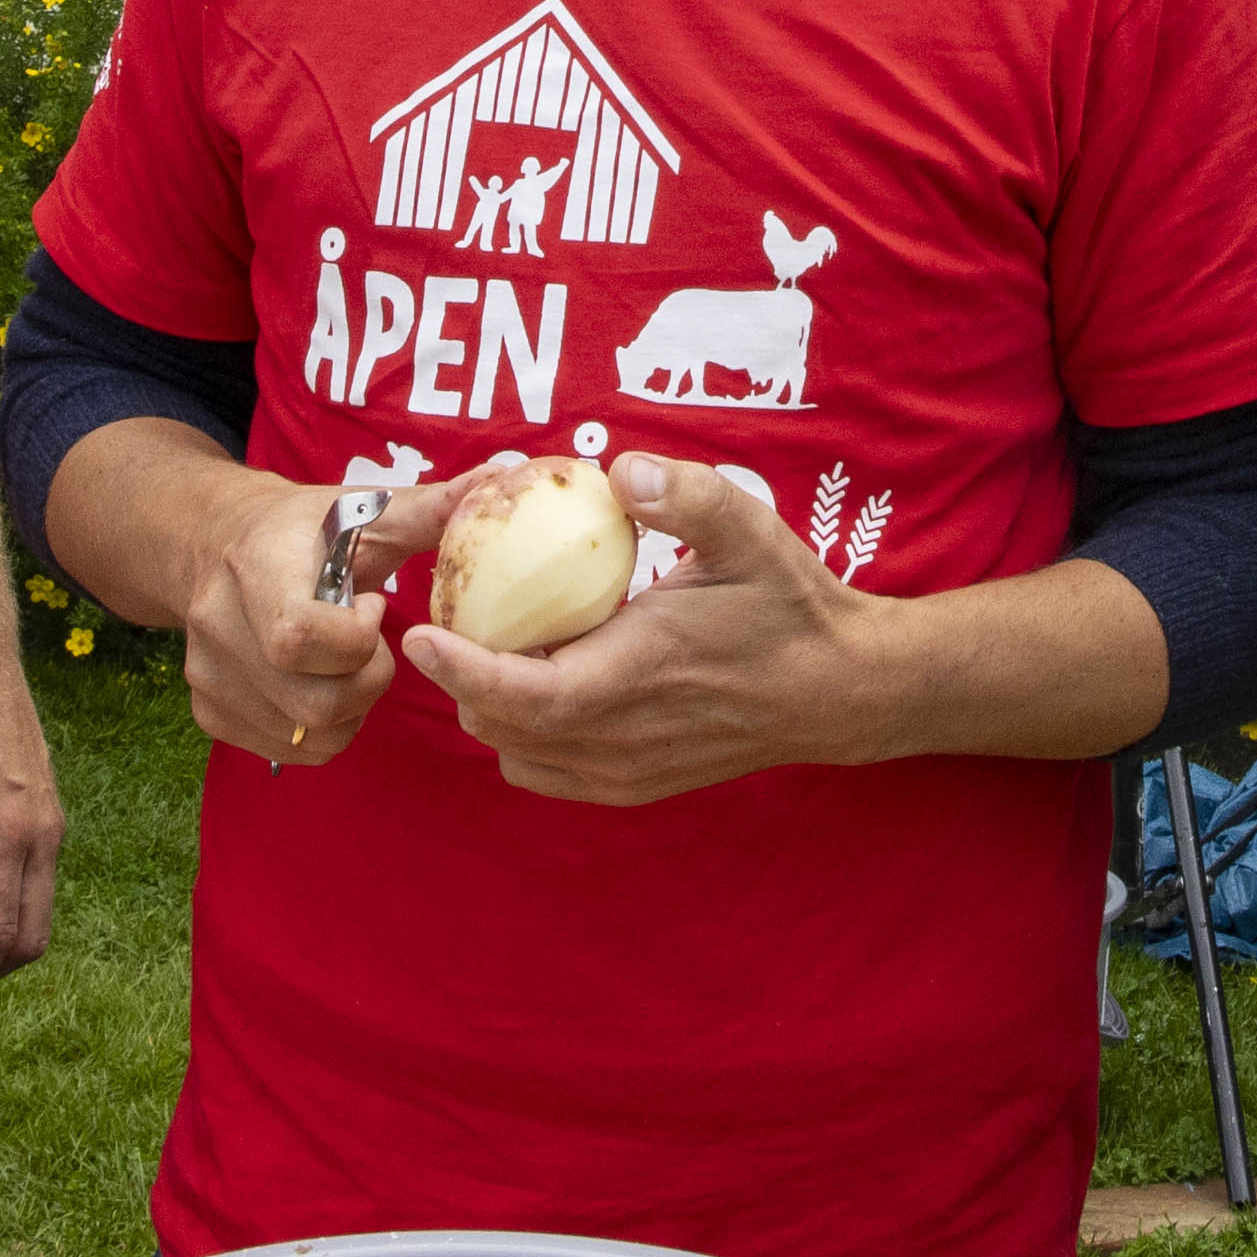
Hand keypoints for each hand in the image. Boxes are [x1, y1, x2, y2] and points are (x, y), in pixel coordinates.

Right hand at [181, 470, 414, 767]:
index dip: (354, 638)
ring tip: (346, 662)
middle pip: (313, 701)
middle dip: (368, 681)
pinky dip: (324, 729)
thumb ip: (431, 506)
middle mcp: (217, 622)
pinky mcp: (208, 710)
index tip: (372, 606)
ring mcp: (205, 673)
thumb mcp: (364, 509)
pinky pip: (290, 750)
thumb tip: (500, 477)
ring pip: (307, 735)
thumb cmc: (307, 528)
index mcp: (255, 564)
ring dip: (351, 709)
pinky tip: (322, 683)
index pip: (297, 637)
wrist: (217, 542)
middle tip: (369, 645)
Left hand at [399, 451, 876, 802]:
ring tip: (508, 645)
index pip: (522, 692)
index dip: (460, 668)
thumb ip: (684, 495)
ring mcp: (626, 771)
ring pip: (516, 752)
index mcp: (635, 676)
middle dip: (464, 676)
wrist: (839, 689)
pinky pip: (547, 772)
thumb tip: (620, 471)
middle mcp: (621, 737)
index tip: (417, 630)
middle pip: (500, 725)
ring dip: (492, 706)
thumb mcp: (747, 530)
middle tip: (462, 611)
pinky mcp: (635, 786)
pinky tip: (547, 681)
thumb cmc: (789, 604)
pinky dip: (523, 735)